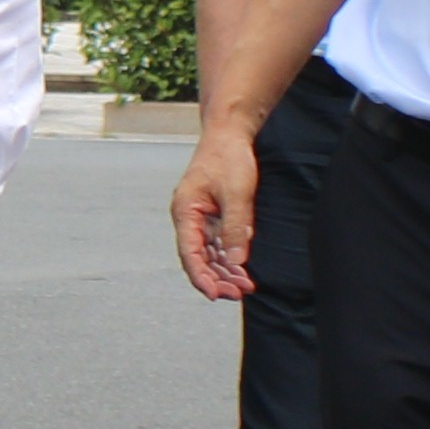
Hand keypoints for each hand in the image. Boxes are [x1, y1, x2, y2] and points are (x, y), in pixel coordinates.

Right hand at [168, 127, 256, 299]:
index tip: (215, 294)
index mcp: (185, 211)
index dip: (201, 276)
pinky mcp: (212, 217)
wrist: (229, 134)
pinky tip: (242, 269)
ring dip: (224, 271)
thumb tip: (237, 260)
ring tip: (244, 286)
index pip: (190, 253)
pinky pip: (217, 244)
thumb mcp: (236, 193)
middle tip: (238, 293)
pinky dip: (229, 258)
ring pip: (208, 254)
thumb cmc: (228, 157)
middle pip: (198, 258)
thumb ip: (235, 227)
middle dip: (216, 278)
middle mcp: (189, 218)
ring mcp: (200, 219)